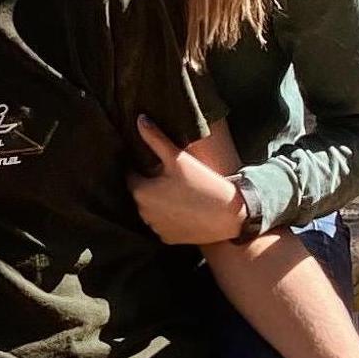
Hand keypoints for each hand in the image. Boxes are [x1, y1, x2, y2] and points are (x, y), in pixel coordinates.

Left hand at [133, 117, 248, 244]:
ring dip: (157, 202)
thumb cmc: (202, 183)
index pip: (130, 174)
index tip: (155, 163)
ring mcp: (154, 227)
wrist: (228, 215)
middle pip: (140, 193)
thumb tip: (139, 119)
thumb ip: (155, 138)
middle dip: (149, 184)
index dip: (141, 166)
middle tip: (170, 176)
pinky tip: (182, 208)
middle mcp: (142, 212)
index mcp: (140, 191)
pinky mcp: (166, 238)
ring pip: (150, 209)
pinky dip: (167, 217)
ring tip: (178, 192)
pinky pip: (161, 224)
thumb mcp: (178, 158)